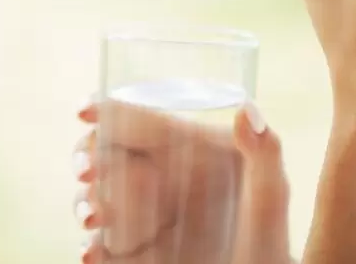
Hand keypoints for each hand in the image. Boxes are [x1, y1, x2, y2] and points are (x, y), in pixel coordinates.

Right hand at [72, 98, 291, 263]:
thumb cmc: (270, 239)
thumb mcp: (271, 198)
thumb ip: (264, 154)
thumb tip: (246, 107)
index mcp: (185, 151)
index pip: (139, 119)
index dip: (107, 109)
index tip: (84, 111)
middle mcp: (156, 179)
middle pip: (105, 154)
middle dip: (87, 158)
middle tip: (88, 173)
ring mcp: (140, 217)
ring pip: (95, 198)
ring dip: (85, 203)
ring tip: (95, 218)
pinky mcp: (132, 254)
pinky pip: (101, 246)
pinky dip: (91, 248)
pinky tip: (93, 253)